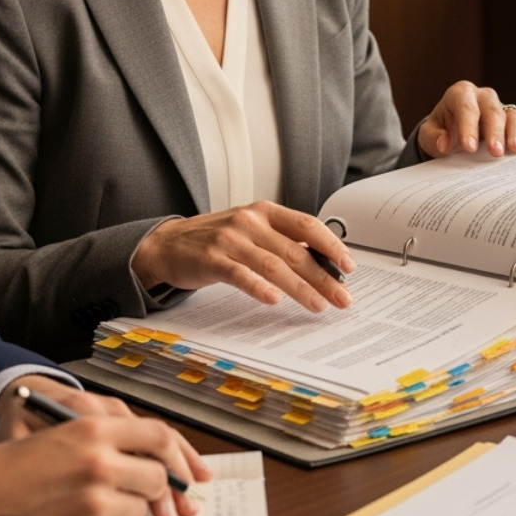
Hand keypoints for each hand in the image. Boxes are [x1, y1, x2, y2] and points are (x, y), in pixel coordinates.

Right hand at [0, 378, 210, 515]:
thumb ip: (107, 441)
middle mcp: (100, 463)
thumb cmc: (9, 470)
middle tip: (153, 493)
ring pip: (140, 507)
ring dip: (128, 507)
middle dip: (158, 487)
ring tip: (95, 501)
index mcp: (93, 429)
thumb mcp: (61, 435)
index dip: (178, 454)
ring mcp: (96, 502)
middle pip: (158, 476)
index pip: (159, 435)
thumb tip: (151, 456)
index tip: (187, 468)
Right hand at [132, 202, 355, 312]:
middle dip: (323, 276)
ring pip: (274, 265)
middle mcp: (250, 221)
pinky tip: (274, 300)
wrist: (167, 245)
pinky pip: (241, 274)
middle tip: (342, 297)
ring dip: (300, 287)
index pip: (306, 225)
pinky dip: (259, 288)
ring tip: (319, 305)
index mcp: (264, 211)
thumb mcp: (251, 231)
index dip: (331, 245)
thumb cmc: (215, 240)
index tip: (349, 266)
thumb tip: (321, 262)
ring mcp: (230, 240)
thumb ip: (281, 241)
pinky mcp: (212, 259)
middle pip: (295, 251)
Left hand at [418, 81, 515, 158]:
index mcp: (460, 94)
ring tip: (514, 150)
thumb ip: (433, 138)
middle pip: (491, 110)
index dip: (468, 126)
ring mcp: (499, 107)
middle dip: (494, 131)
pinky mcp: (512, 119)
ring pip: (511, 114)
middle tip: (495, 152)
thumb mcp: (428, 135)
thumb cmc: (439, 132)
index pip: (465, 107)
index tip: (468, 148)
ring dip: (514, 132)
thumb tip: (444, 144)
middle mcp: (482, 96)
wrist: (450, 133)